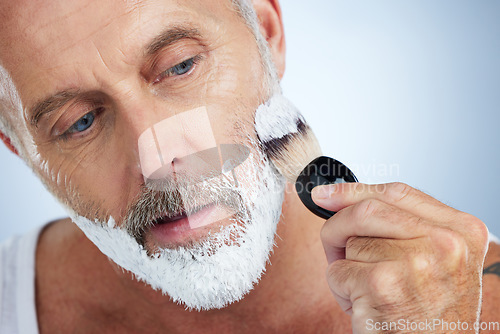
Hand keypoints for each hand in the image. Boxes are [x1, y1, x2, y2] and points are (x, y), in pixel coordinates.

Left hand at [311, 182, 488, 333]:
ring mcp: (415, 262)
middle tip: (334, 246)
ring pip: (350, 243)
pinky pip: (338, 271)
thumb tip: (336, 197)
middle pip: (367, 210)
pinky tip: (368, 306)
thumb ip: (402, 226)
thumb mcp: (435, 261)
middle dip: (339, 226)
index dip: (353, 191)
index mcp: (462, 231)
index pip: (397, 192)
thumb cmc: (429, 314)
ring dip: (347, 268)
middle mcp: (445, 243)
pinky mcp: (383, 284)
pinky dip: (341, 290)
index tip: (326, 194)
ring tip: (373, 292)